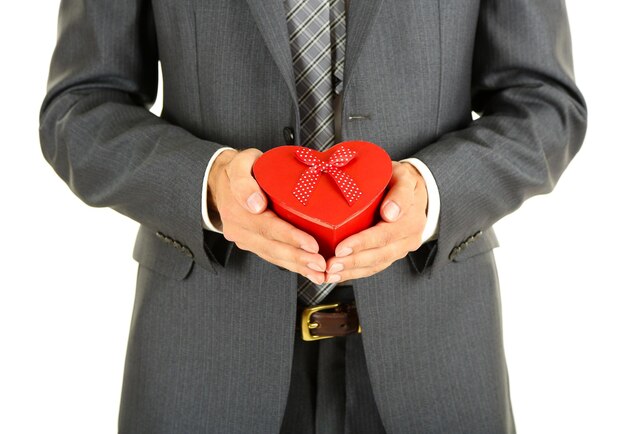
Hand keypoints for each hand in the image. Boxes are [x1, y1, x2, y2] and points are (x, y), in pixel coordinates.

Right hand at [208, 149, 326, 283]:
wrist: (220, 181)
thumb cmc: (239, 168)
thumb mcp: (240, 164)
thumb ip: (244, 181)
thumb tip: (256, 204)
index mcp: (237, 209)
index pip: (267, 226)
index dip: (291, 237)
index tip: (312, 245)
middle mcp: (238, 229)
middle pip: (272, 247)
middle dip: (299, 258)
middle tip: (322, 265)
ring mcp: (244, 239)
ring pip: (273, 256)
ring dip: (298, 267)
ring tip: (320, 274)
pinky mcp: (251, 244)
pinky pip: (272, 257)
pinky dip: (292, 266)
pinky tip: (310, 272)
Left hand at [324, 161, 427, 282]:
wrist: (413, 190)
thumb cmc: (400, 180)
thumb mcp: (403, 176)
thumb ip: (399, 192)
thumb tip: (390, 213)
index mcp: (412, 219)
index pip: (385, 234)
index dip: (362, 243)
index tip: (341, 248)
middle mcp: (409, 238)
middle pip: (380, 254)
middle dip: (353, 261)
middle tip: (330, 264)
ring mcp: (400, 248)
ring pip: (376, 264)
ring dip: (351, 271)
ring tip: (330, 273)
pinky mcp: (391, 254)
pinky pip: (373, 267)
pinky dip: (354, 273)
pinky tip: (337, 276)